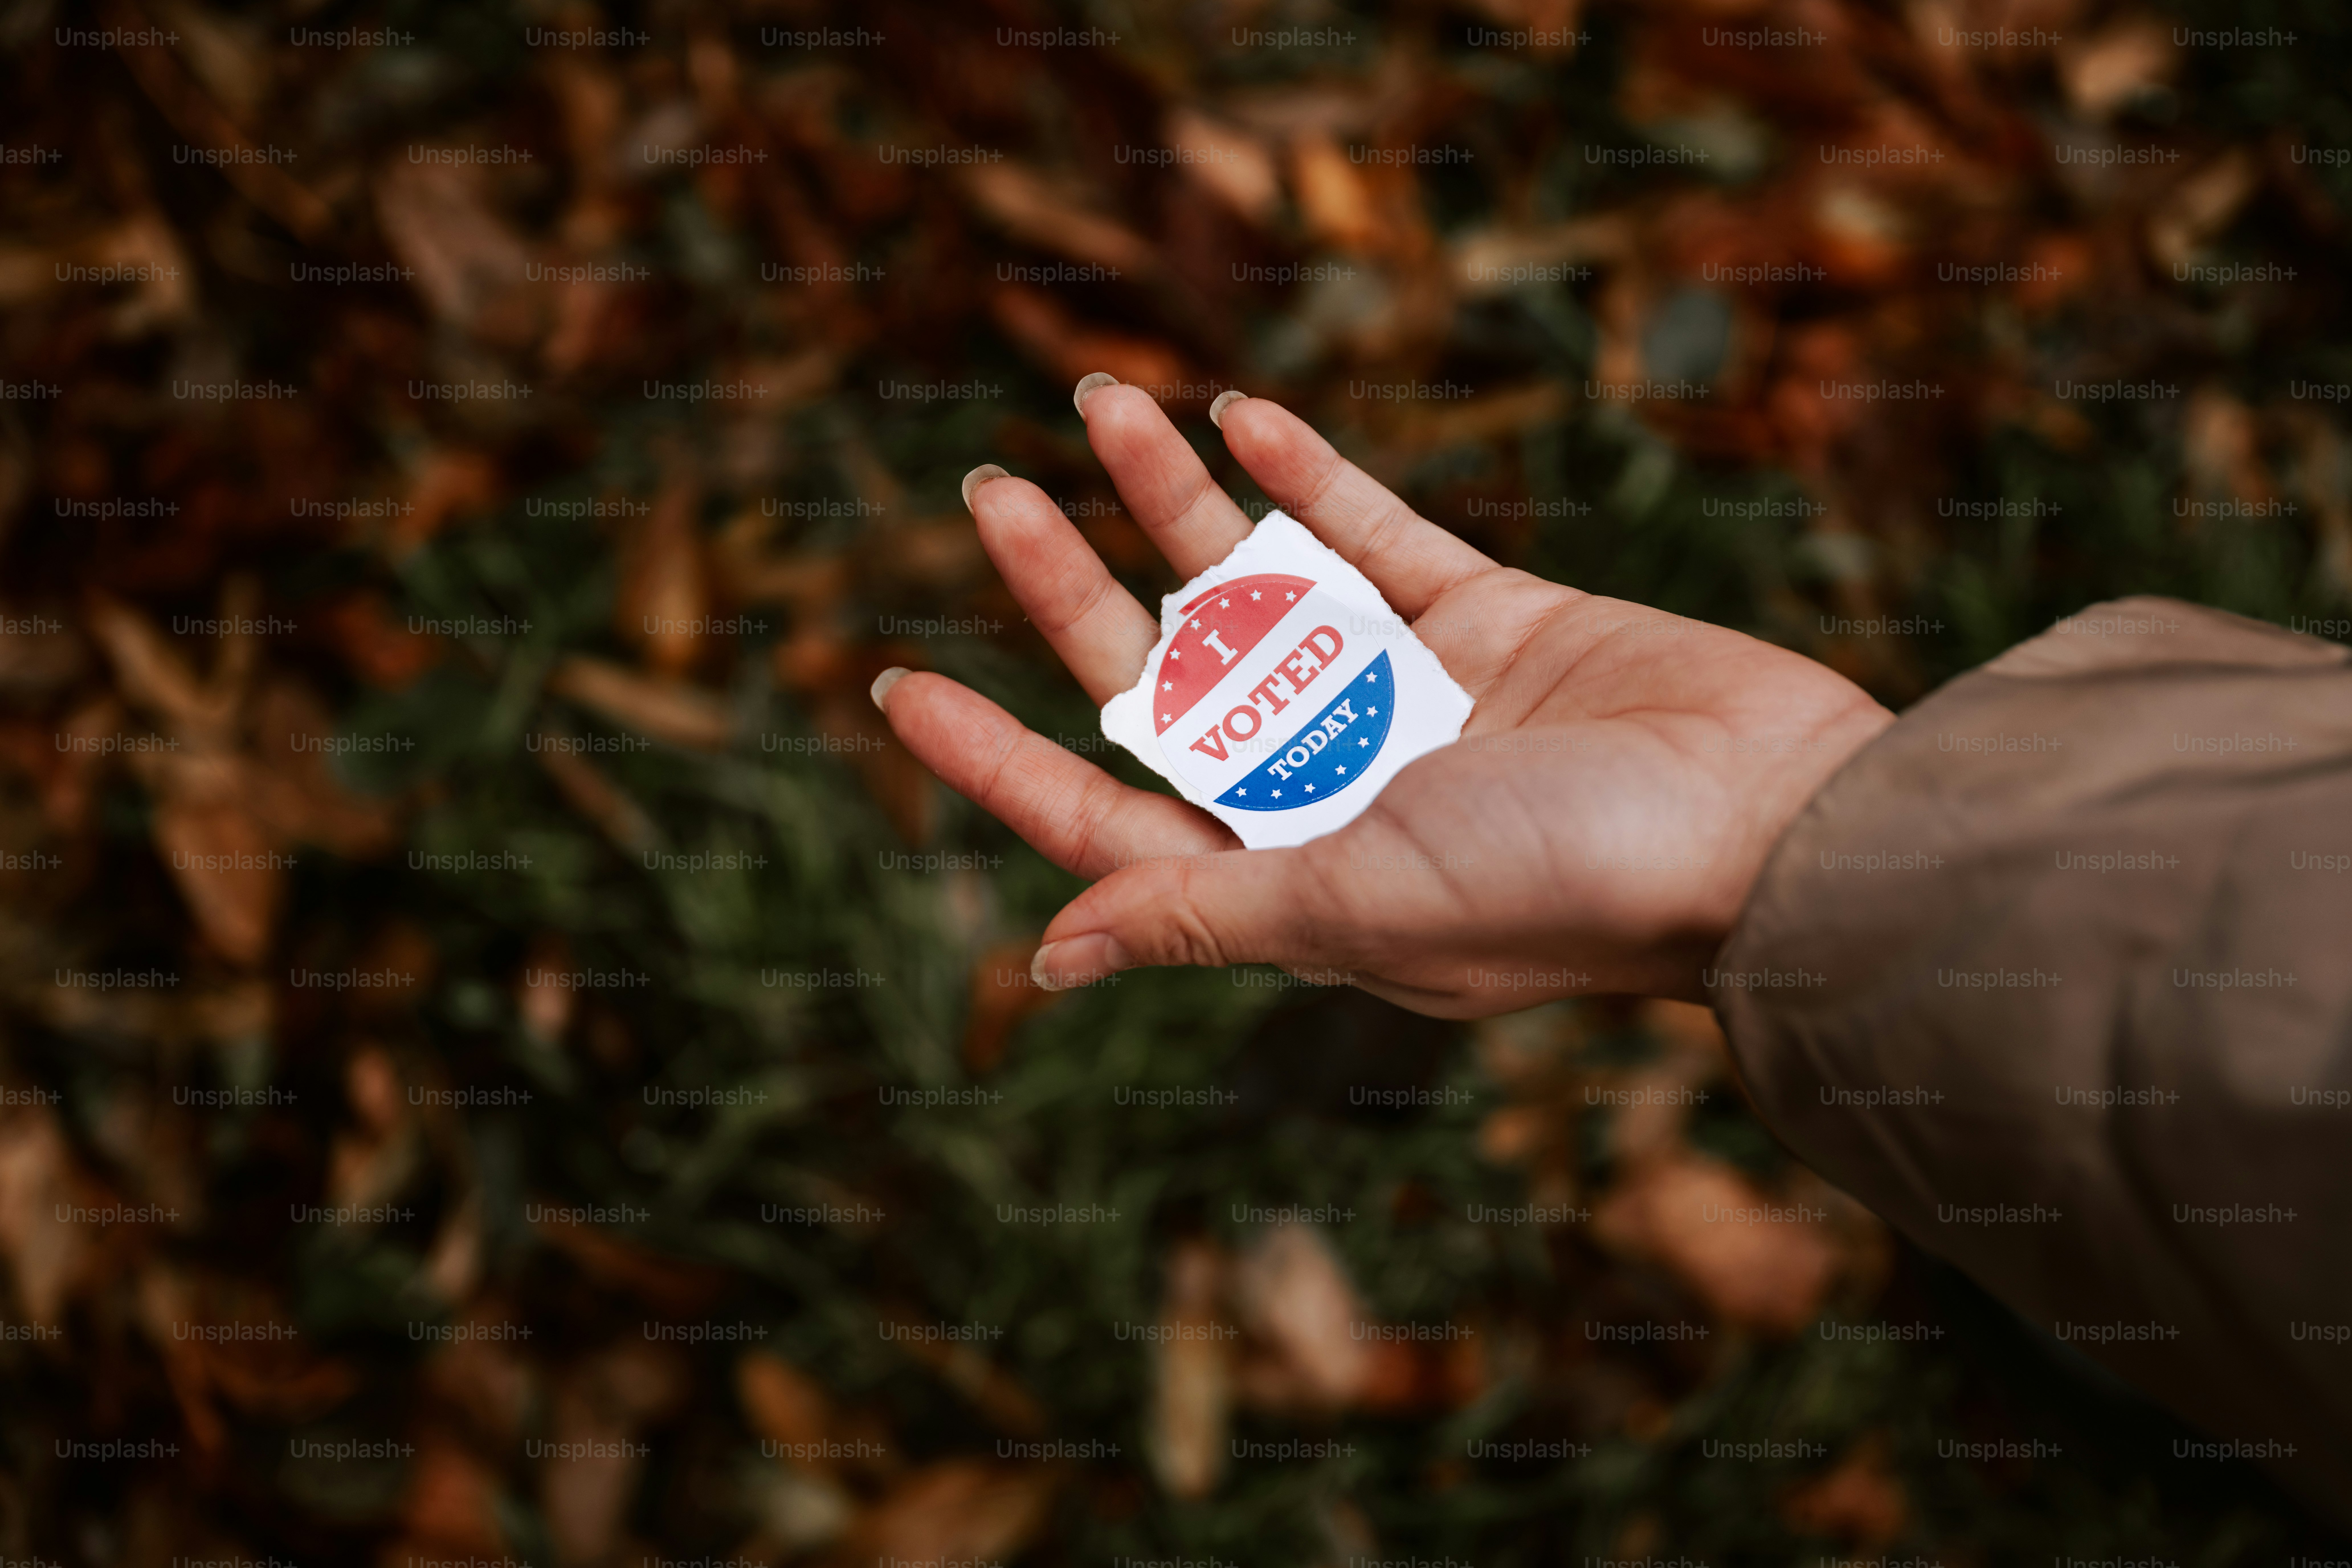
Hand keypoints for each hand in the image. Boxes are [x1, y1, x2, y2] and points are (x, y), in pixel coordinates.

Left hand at [872, 381, 1893, 1015]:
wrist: (1768, 826)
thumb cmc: (1563, 888)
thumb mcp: (1356, 905)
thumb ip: (1204, 913)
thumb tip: (1053, 959)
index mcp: (1287, 865)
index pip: (1103, 809)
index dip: (997, 756)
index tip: (897, 686)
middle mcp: (1331, 778)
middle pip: (1160, 675)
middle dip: (1068, 589)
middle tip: (986, 493)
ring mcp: (1408, 692)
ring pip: (1257, 583)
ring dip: (1177, 498)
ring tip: (1102, 401)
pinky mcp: (1490, 618)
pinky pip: (1377, 533)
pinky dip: (1314, 476)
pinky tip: (1243, 417)